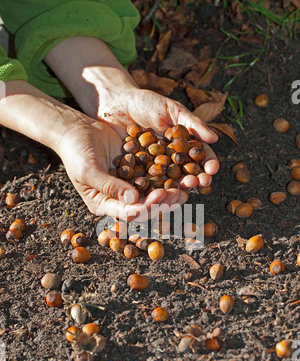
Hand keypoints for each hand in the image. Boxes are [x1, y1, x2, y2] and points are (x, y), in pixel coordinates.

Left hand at [44, 37, 219, 191]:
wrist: (115, 103)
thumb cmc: (146, 103)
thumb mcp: (171, 110)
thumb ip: (192, 123)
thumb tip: (214, 139)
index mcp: (183, 145)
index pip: (200, 157)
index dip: (208, 164)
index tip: (213, 169)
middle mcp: (171, 160)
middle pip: (187, 173)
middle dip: (195, 178)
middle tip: (201, 182)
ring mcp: (153, 169)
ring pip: (168, 181)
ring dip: (177, 187)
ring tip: (184, 189)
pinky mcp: (136, 174)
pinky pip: (146, 183)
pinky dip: (153, 189)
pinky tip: (158, 193)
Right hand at [58, 118, 187, 220]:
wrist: (74, 129)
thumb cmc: (74, 151)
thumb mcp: (88, 170)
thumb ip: (108, 186)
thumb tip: (133, 199)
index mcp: (103, 204)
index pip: (129, 213)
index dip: (147, 206)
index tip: (161, 195)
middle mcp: (117, 199)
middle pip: (145, 207)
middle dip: (163, 203)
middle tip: (180, 194)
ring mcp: (127, 185)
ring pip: (152, 194)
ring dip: (169, 192)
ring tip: (186, 188)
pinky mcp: (134, 171)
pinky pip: (153, 177)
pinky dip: (166, 176)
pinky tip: (181, 172)